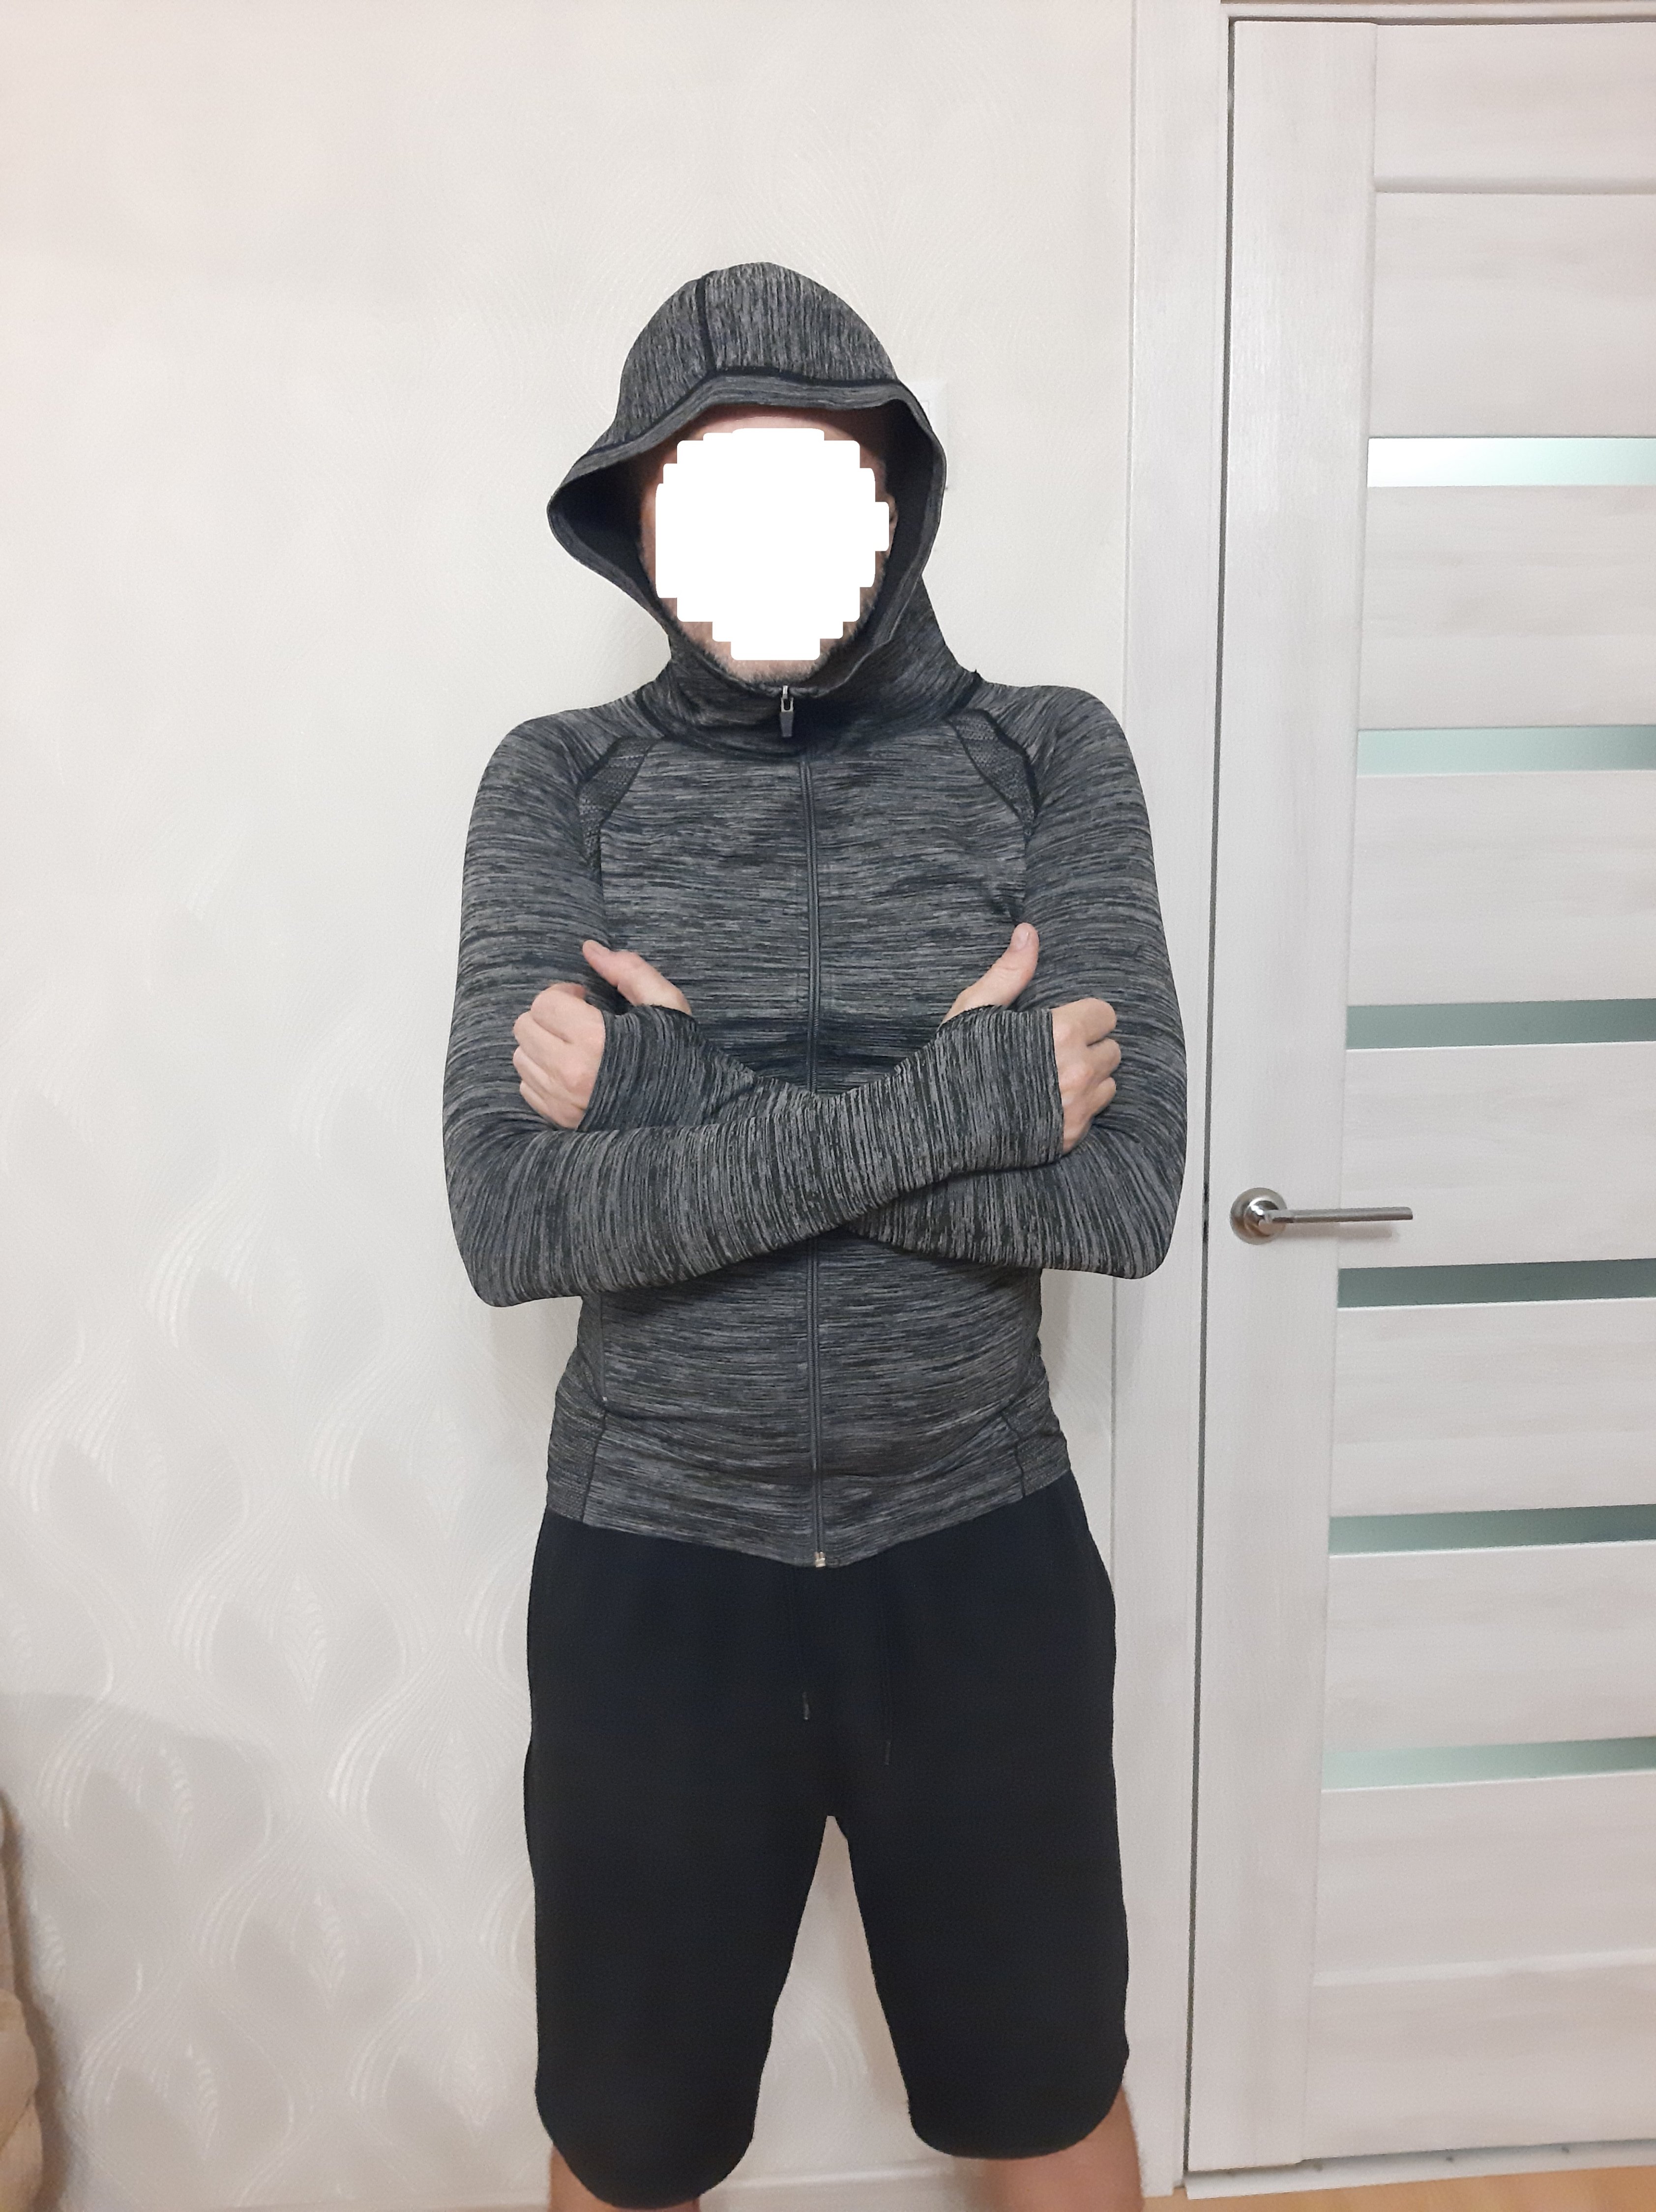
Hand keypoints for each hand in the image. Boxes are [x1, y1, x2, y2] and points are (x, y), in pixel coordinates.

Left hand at [512, 938, 689, 1126]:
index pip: (544, 1003)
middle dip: (547, 1016)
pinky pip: (527, 1088)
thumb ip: (628, 971)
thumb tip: (590, 948)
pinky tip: (570, 1070)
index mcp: (595, 1039)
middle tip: (575, 1020)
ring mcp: (562, 1100)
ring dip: (541, 1044)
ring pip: (522, 1058)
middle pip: (525, 1028)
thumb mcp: (665, 1005)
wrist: (691, 1116)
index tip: (582, 998)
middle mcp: (570, 1072)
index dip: (562, 993)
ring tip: (572, 1045)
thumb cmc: (679, 1057)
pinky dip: (542, 1074)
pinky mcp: (561, 1120)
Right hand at [943, 922, 1120, 1153]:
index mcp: (1060, 1033)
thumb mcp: (976, 1009)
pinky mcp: (1069, 1137)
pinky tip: (1048, 1103)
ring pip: (1108, 1084)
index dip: (1084, 1016)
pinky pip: (1092, 1116)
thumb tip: (1028, 931)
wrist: (936, 1126)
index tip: (1063, 1022)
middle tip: (1056, 1050)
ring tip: (1054, 1076)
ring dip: (1089, 1079)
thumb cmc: (953, 1061)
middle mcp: (1077, 1071)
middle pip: (1111, 1051)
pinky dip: (1078, 1108)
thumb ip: (1011, 972)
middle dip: (1089, 1047)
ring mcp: (1075, 1108)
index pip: (1105, 1015)